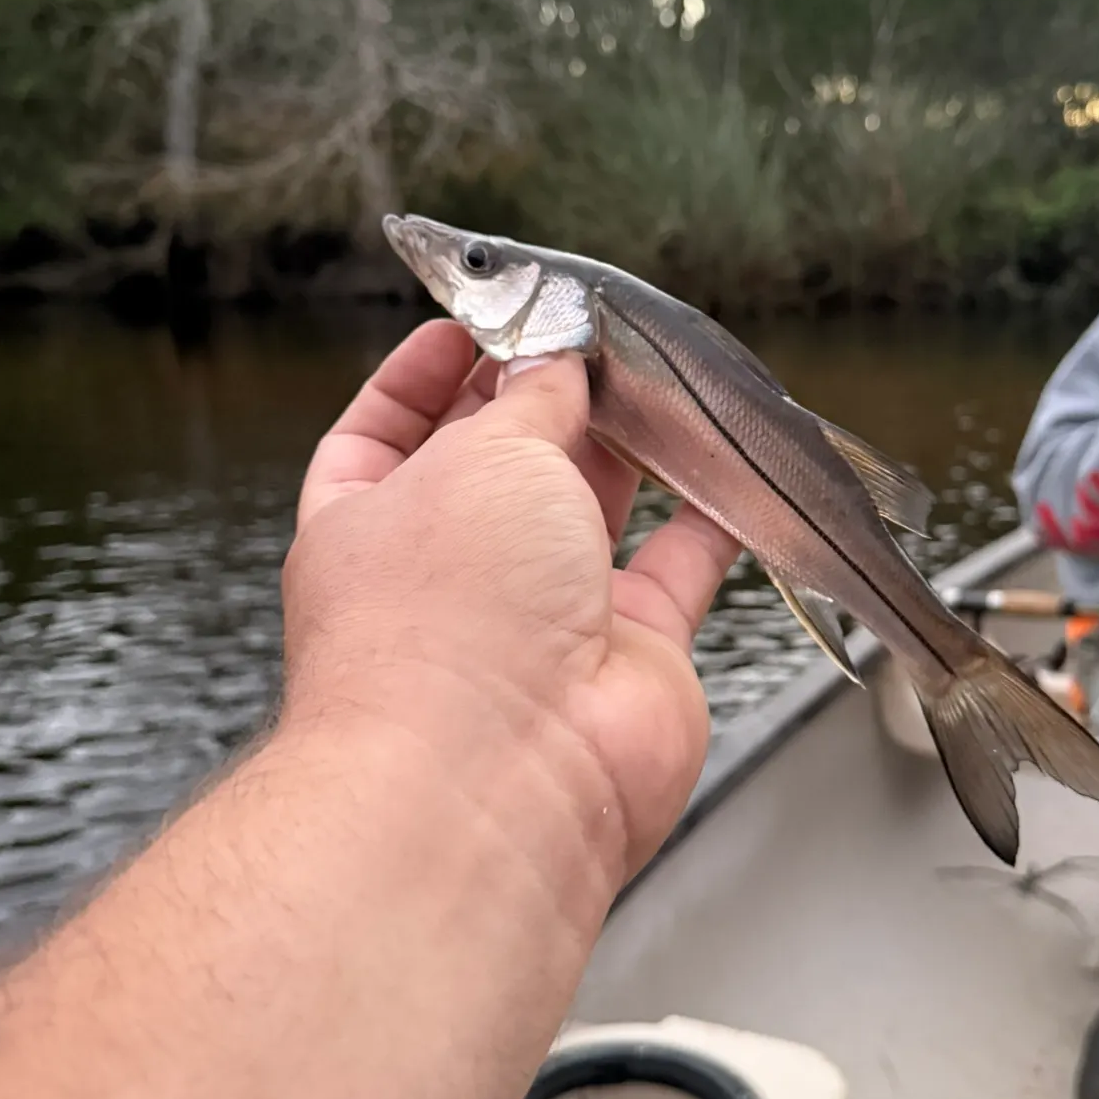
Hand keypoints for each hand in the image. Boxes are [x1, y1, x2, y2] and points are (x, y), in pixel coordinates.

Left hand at [286, 319, 742, 884]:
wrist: (505, 775)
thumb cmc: (449, 613)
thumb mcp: (482, 456)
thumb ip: (531, 398)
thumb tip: (556, 361)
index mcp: (373, 524)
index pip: (388, 431)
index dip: (429, 372)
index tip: (477, 322)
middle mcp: (456, 573)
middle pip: (504, 464)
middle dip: (546, 397)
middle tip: (595, 337)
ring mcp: (544, 619)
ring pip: (595, 512)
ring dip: (628, 448)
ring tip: (661, 380)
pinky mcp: (632, 655)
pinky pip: (678, 569)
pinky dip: (707, 519)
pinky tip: (726, 466)